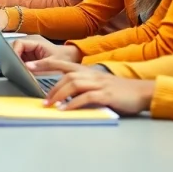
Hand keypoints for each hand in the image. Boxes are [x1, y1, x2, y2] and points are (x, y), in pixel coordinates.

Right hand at [11, 36, 82, 65]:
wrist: (71, 58)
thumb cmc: (64, 59)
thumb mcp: (52, 63)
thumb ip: (39, 65)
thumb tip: (26, 67)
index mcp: (36, 41)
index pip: (19, 43)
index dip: (14, 52)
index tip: (13, 63)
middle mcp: (31, 42)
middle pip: (15, 47)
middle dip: (13, 58)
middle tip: (14, 69)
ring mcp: (29, 48)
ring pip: (16, 53)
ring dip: (16, 62)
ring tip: (17, 71)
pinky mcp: (29, 55)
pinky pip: (20, 58)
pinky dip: (19, 65)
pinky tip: (21, 71)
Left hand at [38, 60, 154, 114]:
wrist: (142, 92)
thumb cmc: (119, 90)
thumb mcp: (98, 85)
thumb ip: (82, 87)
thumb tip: (64, 96)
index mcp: (88, 71)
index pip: (62, 63)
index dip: (45, 63)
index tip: (30, 65)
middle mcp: (92, 74)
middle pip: (66, 76)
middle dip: (51, 88)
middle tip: (43, 101)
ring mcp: (99, 83)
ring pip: (73, 84)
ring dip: (59, 95)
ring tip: (51, 106)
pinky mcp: (106, 94)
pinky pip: (86, 97)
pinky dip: (74, 104)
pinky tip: (66, 110)